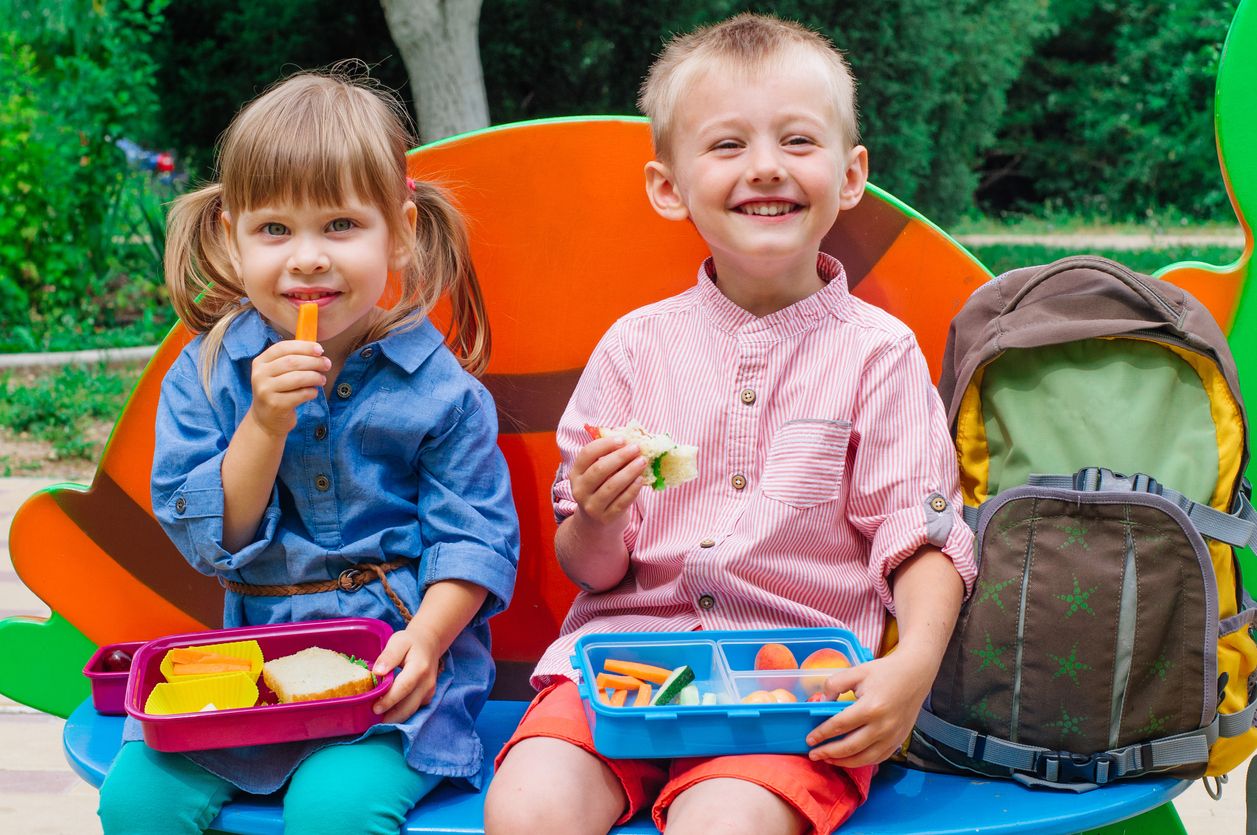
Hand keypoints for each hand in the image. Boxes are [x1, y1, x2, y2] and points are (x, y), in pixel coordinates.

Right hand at [247, 340, 330, 436]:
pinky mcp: (276, 405)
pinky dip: (311, 392)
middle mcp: (259, 375)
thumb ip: (292, 360)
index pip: (282, 348)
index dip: (303, 347)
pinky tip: (313, 392)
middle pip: (292, 362)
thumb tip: (318, 352)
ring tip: (322, 380)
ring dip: (315, 377)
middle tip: (327, 364)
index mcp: (260, 362)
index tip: (320, 350)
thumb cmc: (277, 392)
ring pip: (297, 378)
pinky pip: (300, 394)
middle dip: (314, 362)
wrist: (265, 420)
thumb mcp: (277, 374)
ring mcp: (266, 390)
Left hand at [371, 624, 442, 723]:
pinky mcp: (428, 697)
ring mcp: (430, 691)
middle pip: (409, 705)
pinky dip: (401, 713)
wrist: (429, 643)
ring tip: (378, 719)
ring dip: (395, 718)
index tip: (374, 708)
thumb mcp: (398, 642)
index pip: (404, 687)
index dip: (389, 700)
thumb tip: (377, 672)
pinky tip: (388, 712)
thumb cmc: (411, 642)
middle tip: (373, 719)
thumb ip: (388, 656)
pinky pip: (414, 709)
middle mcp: (427, 682)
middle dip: (391, 716)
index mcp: (420, 668)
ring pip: (411, 710)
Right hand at [570, 436, 647, 526]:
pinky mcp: (605, 518)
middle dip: (620, 456)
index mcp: (575, 473)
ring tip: (643, 461)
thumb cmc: (600, 490)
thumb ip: (608, 458)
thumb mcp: (596, 475)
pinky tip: (641, 479)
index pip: (587, 454)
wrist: (595, 523)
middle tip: (636, 448)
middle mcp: (580, 490)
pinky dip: (632, 489)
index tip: (623, 439)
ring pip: (611, 486)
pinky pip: (621, 502)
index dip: (605, 444)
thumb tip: (630, 440)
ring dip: (629, 471)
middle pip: (599, 469)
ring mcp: (591, 506)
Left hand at [803, 648, 937, 767]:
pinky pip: (878, 758)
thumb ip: (835, 684)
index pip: (840, 726)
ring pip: (864, 758)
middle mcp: (883, 726)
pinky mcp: (899, 740)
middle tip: (813, 754)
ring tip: (828, 759)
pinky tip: (849, 759)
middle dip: (828, 753)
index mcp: (871, 707)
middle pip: (850, 747)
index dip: (822, 734)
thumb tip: (822, 702)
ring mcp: (893, 736)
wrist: (915, 674)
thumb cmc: (885, 671)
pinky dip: (862, 761)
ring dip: (843, 762)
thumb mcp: (856, 671)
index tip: (809, 739)